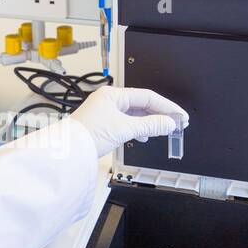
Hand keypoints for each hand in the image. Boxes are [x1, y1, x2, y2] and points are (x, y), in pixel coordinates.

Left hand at [72, 85, 188, 159]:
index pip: (147, 96)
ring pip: (135, 114)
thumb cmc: (86, 135)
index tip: (179, 115)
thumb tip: (169, 124)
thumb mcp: (124, 129)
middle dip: (160, 114)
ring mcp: (106, 112)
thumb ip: (150, 125)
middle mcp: (109, 100)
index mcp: (113, 95)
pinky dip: (139, 128)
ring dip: (150, 122)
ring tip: (164, 130)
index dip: (166, 106)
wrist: (68, 152)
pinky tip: (145, 135)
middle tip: (176, 122)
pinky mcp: (105, 124)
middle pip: (142, 104)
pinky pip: (128, 122)